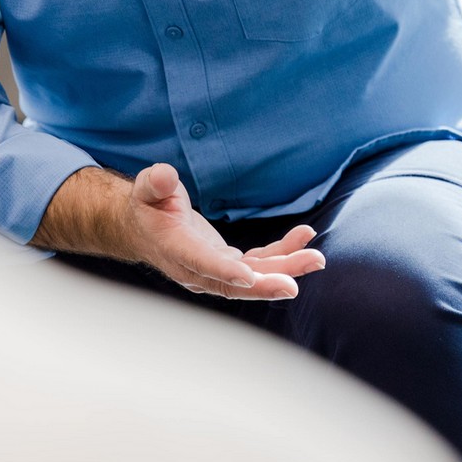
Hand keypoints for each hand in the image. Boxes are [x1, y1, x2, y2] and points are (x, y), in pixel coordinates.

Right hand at [124, 163, 324, 299]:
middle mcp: (197, 269)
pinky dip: (283, 253)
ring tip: (315, 259)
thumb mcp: (146, 189)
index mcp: (176, 249)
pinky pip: (260, 263)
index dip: (224, 271)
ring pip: (253, 276)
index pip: (201, 263)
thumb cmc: (148, 206)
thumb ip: (155, 184)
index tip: (249, 277)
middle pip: (233, 283)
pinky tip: (305, 237)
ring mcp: (215, 270)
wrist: (146, 228)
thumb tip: (164, 176)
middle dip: (265, 284)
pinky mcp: (229, 264)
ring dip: (286, 270)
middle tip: (293, 285)